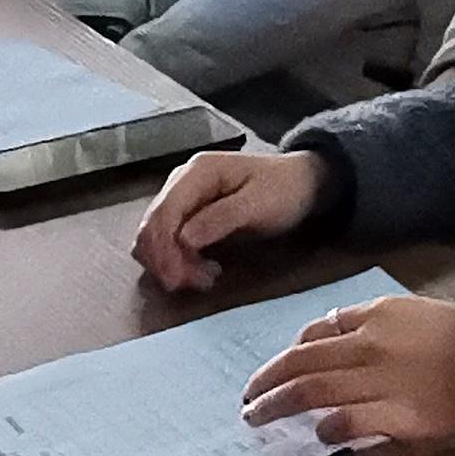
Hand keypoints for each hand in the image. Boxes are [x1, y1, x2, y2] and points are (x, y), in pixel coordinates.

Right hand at [132, 149, 325, 292]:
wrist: (302, 183)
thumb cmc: (284, 190)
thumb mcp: (260, 204)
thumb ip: (222, 218)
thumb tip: (184, 239)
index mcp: (197, 172)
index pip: (163, 213)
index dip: (163, 250)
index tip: (177, 280)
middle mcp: (181, 181)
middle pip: (152, 227)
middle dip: (167, 260)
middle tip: (198, 283)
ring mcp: (182, 197)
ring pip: (155, 237)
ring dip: (172, 263)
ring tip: (206, 277)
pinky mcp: (187, 214)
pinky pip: (168, 241)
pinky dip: (178, 260)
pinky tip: (203, 269)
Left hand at [238, 293, 454, 449]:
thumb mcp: (422, 313)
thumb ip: (380, 324)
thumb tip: (337, 337)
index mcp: (379, 314)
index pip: (319, 331)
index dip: (292, 351)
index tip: (280, 368)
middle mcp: (371, 344)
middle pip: (302, 361)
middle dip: (267, 380)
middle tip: (248, 398)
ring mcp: (381, 381)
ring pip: (311, 391)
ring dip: (277, 405)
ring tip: (257, 418)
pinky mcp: (396, 416)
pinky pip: (346, 422)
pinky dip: (325, 429)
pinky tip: (316, 436)